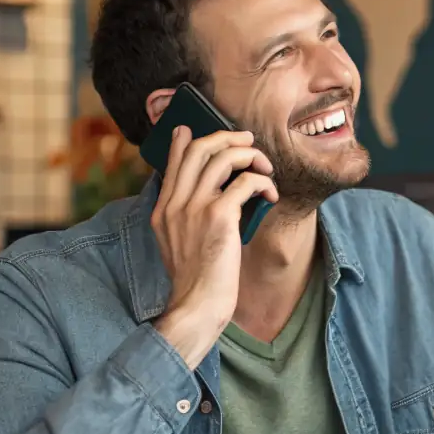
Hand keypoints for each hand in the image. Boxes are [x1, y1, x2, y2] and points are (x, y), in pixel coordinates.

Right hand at [150, 125, 276, 368]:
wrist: (197, 305)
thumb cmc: (196, 280)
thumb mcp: (177, 243)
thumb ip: (184, 216)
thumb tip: (201, 194)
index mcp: (164, 209)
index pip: (174, 162)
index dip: (185, 141)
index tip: (191, 129)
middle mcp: (175, 203)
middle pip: (199, 149)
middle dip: (227, 138)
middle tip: (246, 142)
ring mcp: (195, 208)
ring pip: (224, 157)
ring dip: (250, 156)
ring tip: (264, 168)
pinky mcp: (218, 216)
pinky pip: (245, 181)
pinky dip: (263, 182)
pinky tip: (270, 194)